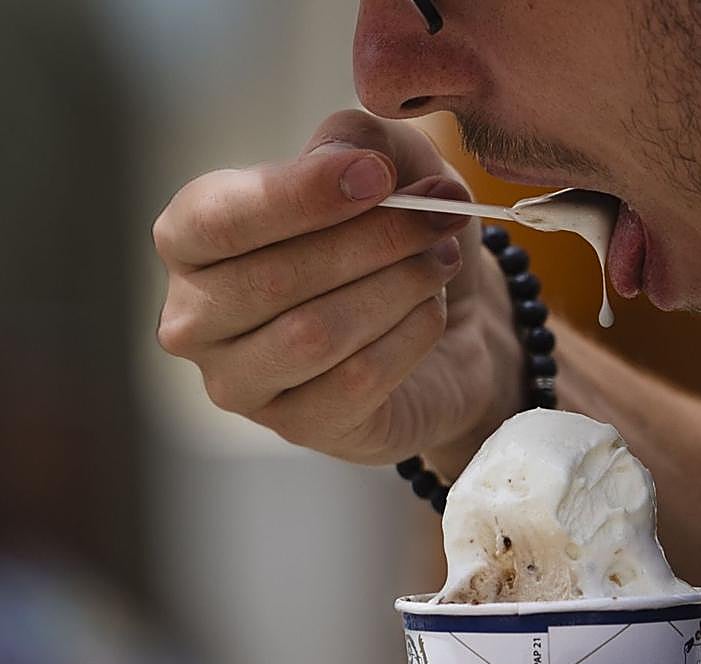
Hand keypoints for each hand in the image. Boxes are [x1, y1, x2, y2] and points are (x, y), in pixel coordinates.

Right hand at [153, 110, 520, 465]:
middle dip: (372, 240)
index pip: (216, 220)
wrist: (450, 328)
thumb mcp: (386, 165)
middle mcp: (195, 318)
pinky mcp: (299, 426)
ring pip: (314, 335)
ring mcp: (240, 383)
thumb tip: (349, 158)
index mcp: (191, 239)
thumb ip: (357, 142)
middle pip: (273, 280)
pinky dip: (410, 336)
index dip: (299, 195)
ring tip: (442, 260)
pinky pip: (357, 380)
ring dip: (397, 287)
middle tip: (441, 215)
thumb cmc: (394, 237)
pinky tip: (433, 312)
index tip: (379, 175)